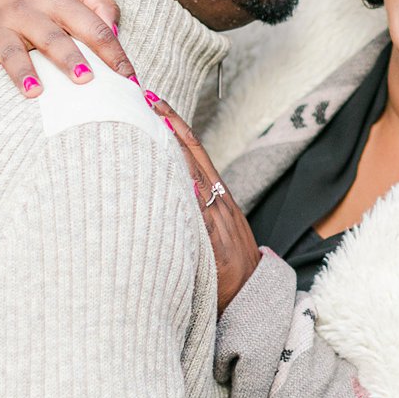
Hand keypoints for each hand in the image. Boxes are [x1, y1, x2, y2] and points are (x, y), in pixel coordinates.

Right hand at [0, 0, 136, 114]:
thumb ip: (100, 2)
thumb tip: (115, 34)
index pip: (92, 27)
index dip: (112, 53)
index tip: (129, 80)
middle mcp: (26, 11)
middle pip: (51, 38)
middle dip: (68, 58)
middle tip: (86, 79)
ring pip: (11, 53)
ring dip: (21, 72)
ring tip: (35, 92)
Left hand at [144, 92, 260, 309]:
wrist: (253, 298)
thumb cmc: (228, 266)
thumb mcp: (217, 228)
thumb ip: (197, 207)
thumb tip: (173, 184)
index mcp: (220, 196)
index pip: (196, 151)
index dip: (177, 125)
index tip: (156, 102)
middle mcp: (219, 202)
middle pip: (193, 155)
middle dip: (170, 125)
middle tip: (146, 99)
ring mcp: (217, 220)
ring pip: (192, 176)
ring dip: (171, 150)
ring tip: (150, 124)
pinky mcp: (213, 243)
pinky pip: (198, 214)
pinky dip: (189, 194)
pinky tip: (175, 176)